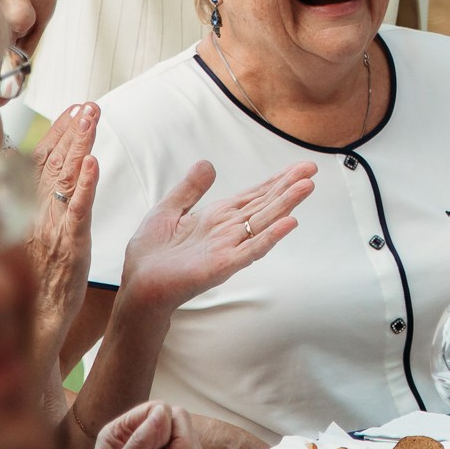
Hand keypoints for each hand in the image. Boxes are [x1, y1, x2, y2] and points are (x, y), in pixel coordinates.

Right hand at [27, 103, 98, 369]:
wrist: (28, 330)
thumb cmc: (30, 286)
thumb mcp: (27, 241)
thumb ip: (32, 209)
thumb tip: (38, 180)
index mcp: (25, 210)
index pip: (41, 162)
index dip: (57, 133)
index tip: (73, 107)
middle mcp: (34, 215)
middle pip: (53, 163)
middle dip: (71, 130)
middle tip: (88, 103)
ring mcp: (50, 229)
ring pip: (66, 180)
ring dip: (79, 145)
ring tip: (92, 116)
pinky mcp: (68, 248)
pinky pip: (77, 212)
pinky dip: (86, 186)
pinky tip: (94, 163)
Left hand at [120, 159, 315, 311]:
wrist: (138, 285)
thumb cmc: (150, 253)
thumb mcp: (168, 210)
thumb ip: (190, 189)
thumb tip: (208, 163)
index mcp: (217, 217)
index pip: (254, 195)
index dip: (276, 181)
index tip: (299, 168)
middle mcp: (228, 231)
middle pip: (264, 205)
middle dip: (288, 187)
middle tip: (311, 170)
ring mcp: (228, 248)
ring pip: (263, 223)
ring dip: (285, 205)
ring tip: (306, 187)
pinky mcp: (222, 265)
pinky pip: (251, 250)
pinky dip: (270, 236)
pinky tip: (289, 223)